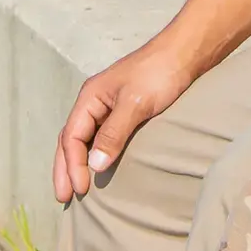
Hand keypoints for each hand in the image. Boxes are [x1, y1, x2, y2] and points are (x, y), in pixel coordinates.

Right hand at [53, 36, 199, 203]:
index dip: (72, 165)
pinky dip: (96, 153)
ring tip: (75, 188)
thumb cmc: (159, 73)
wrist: (186, 53)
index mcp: (90, 97)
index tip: (79, 190)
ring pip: (85, 139)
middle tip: (63, 198)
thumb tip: (95, 165)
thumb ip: (113, 133)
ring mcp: (109, 106)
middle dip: (65, 168)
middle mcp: (94, 102)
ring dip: (78, 163)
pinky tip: (99, 166)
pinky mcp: (126, 110)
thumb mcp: (135, 103)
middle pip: (71, 139)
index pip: (72, 137)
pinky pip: (102, 136)